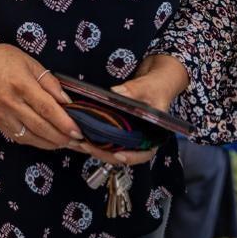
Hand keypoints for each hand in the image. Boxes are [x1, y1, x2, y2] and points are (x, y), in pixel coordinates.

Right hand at [0, 44, 81, 150]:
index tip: (78, 131)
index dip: (64, 122)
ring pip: (32, 137)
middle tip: (78, 141)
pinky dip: (37, 142)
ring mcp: (3, 116)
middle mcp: (11, 104)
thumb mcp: (30, 63)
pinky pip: (21, 138)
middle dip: (62, 137)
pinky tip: (49, 141)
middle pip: (41, 127)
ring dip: (52, 143)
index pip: (46, 108)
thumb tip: (67, 101)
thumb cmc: (3, 60)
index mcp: (21, 85)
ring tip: (68, 143)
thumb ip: (50, 83)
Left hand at [71, 54, 188, 166]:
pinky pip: (107, 137)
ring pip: (112, 148)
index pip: (143, 154)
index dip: (130, 157)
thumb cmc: (158, 86)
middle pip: (122, 154)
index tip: (117, 154)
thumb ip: (135, 90)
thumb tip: (117, 93)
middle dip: (103, 152)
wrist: (156, 80)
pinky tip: (81, 132)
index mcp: (154, 136)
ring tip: (78, 141)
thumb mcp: (149, 87)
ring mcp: (128, 135)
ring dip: (96, 146)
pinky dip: (95, 136)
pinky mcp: (119, 129)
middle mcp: (140, 139)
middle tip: (86, 145)